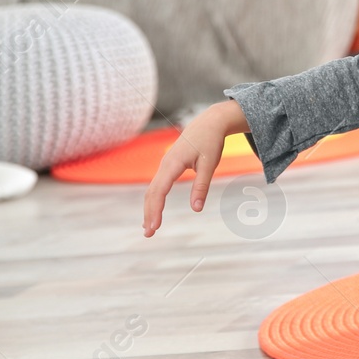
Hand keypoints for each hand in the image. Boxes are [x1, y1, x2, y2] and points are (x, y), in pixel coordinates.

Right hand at [142, 99, 248, 236]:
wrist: (209, 123)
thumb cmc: (210, 142)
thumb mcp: (209, 164)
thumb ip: (202, 186)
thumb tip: (196, 209)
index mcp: (173, 164)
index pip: (160, 191)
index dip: (155, 210)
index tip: (154, 227)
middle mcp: (164, 165)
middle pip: (151, 193)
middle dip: (148, 214)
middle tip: (149, 235)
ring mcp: (164, 165)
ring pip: (152, 190)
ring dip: (149, 209)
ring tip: (149, 229)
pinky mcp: (168, 167)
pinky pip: (156, 186)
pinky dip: (153, 200)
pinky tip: (154, 212)